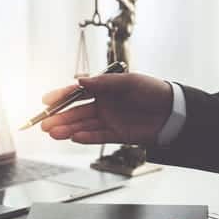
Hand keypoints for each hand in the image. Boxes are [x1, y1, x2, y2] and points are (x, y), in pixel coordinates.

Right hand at [40, 73, 172, 145]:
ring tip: (53, 133)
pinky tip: (73, 137)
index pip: (77, 93)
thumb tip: (79, 80)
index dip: (61, 97)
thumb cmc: (152, 90)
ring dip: (68, 129)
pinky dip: (86, 137)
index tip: (46, 101)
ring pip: (83, 126)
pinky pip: (97, 136)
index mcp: (104, 89)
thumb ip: (103, 82)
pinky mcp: (117, 134)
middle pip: (77, 112)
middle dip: (60, 118)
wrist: (173, 111)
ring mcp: (109, 120)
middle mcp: (103, 104)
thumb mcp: (128, 82)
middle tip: (44, 123)